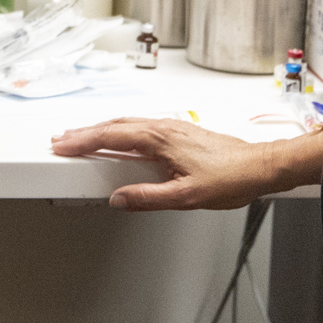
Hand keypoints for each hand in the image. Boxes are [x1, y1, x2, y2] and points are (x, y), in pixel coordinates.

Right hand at [53, 118, 304, 210]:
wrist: (260, 166)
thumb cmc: (231, 178)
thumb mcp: (186, 197)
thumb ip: (148, 197)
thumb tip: (119, 199)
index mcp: (159, 139)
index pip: (111, 137)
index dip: (83, 141)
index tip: (62, 146)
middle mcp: (163, 128)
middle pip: (114, 125)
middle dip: (84, 132)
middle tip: (62, 140)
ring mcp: (171, 128)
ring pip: (126, 124)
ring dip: (100, 130)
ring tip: (82, 138)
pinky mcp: (178, 132)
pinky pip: (139, 126)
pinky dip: (119, 130)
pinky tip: (118, 138)